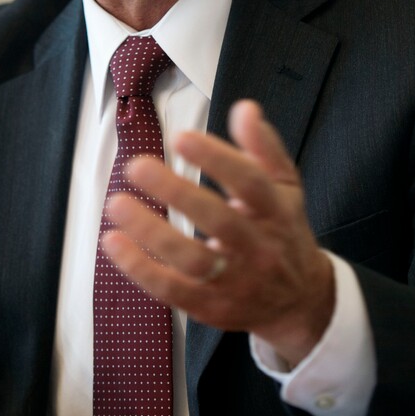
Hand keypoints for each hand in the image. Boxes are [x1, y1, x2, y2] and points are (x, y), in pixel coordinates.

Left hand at [102, 100, 334, 366]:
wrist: (301, 302)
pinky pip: (172, 291)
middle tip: (137, 165)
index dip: (216, 158)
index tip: (181, 137)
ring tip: (116, 203)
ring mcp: (235, 281)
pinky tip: (113, 242)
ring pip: (192, 260)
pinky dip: (140, 268)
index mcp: (277, 212)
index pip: (251, 183)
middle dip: (177, 193)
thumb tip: (244, 108)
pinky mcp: (211, 307)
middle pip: (219, 221)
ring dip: (151, 233)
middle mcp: (259, 248)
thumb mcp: (285, 188)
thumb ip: (264, 147)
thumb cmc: (282, 231)